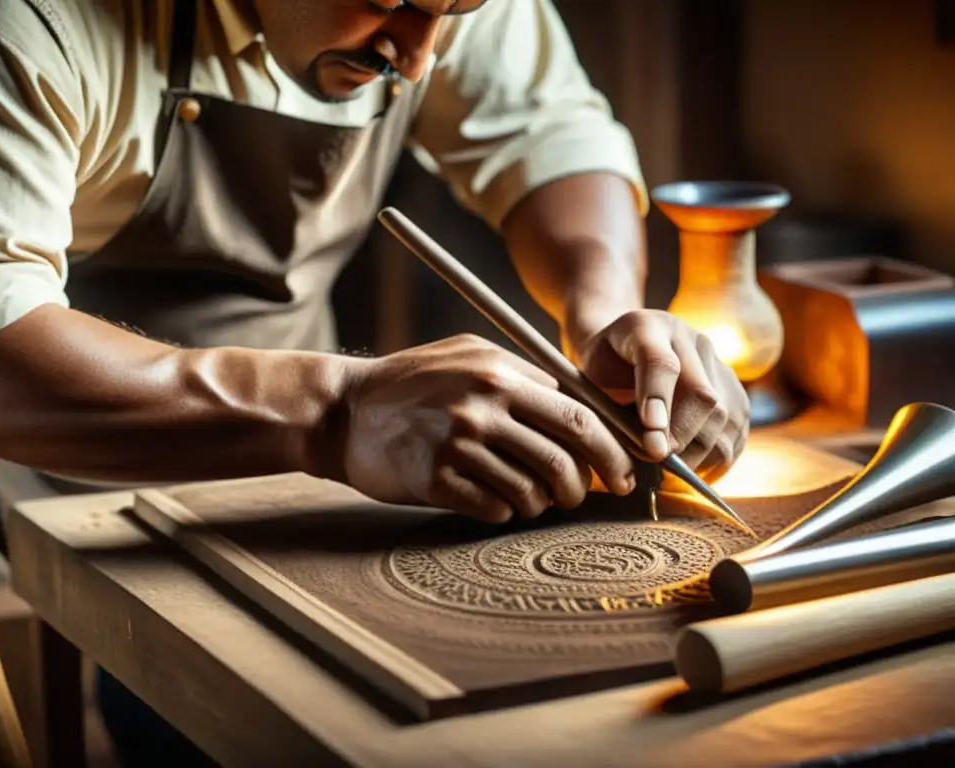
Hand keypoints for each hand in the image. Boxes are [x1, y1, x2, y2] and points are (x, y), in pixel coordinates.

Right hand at [338, 334, 637, 523]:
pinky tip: (495, 502)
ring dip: (541, 502)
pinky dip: (505, 511)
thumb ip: (523, 373)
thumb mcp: (469, 354)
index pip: (578, 417)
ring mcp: (459, 445)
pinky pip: (494, 508)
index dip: (610, 450)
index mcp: (500, 374)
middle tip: (580, 495)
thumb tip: (581, 402)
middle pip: (564, 458)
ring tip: (532, 498)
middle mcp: (484, 407)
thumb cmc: (413, 381)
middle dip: (585, 486)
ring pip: (532, 490)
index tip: (621, 472)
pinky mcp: (435, 479)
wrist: (345, 410)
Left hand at [574, 310, 750, 483]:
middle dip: (681, 438)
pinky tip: (698, 467)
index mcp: (646, 327)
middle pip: (701, 394)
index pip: (660, 363)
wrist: (624, 348)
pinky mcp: (732, 383)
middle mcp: (689, 338)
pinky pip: (739, 425)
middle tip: (660, 463)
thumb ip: (608, 404)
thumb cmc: (602, 369)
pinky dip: (721, 453)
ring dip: (701, 451)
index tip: (651, 442)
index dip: (657, 402)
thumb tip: (641, 450)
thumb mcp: (590, 376)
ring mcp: (715, 358)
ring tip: (675, 470)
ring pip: (726, 414)